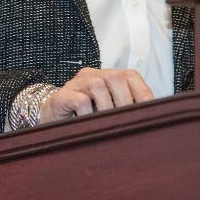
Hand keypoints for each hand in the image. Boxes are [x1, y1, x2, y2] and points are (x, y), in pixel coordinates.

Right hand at [37, 67, 154, 123]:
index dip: (142, 91)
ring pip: (98, 85)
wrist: (49, 117)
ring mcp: (76, 84)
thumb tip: (149, 117)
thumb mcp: (106, 109)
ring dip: (107, 107)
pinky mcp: (61, 96)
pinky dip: (88, 113)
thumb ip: (124, 108)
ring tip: (107, 123)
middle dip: (125, 101)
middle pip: (116, 78)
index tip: (148, 110)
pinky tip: (90, 124)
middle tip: (127, 121)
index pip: (130, 75)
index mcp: (107, 76)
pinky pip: (79, 100)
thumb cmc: (84, 115)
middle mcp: (92, 75)